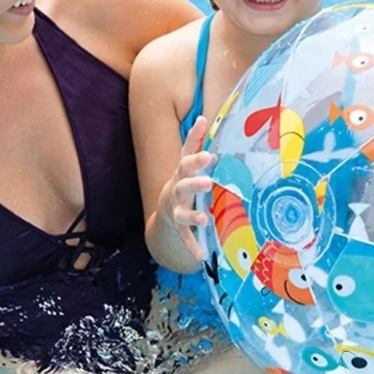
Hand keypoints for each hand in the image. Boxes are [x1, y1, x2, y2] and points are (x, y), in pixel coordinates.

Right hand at [158, 116, 212, 260]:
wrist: (164, 213)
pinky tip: (202, 255)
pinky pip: (185, 237)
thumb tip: (204, 117)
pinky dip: (192, 246)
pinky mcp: (178, 228)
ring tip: (203, 218)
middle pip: (182, 185)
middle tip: (208, 182)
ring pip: (182, 212)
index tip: (208, 150)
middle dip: (194, 183)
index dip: (195, 152)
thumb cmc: (182, 183)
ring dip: (192, 215)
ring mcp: (175, 210)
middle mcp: (175, 190)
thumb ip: (196, 143)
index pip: (186, 159)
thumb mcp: (187, 164)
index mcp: (181, 174)